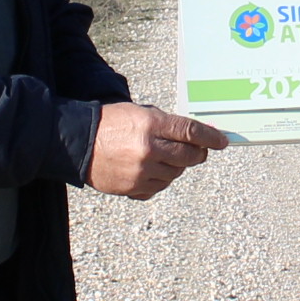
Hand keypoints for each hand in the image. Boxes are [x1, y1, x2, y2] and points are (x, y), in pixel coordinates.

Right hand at [89, 104, 229, 199]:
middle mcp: (148, 149)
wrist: (77, 143)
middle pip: (189, 156)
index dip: (210, 137)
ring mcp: (141, 171)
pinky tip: (153, 170)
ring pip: (176, 173)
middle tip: (198, 151)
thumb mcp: (138, 113)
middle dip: (198, 154)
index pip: (190, 132)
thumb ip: (165, 123)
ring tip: (166, 158)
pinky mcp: (134, 188)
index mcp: (150, 125)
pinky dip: (161, 179)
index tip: (221, 142)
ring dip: (177, 166)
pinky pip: (160, 186)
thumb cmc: (109, 123)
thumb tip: (192, 135)